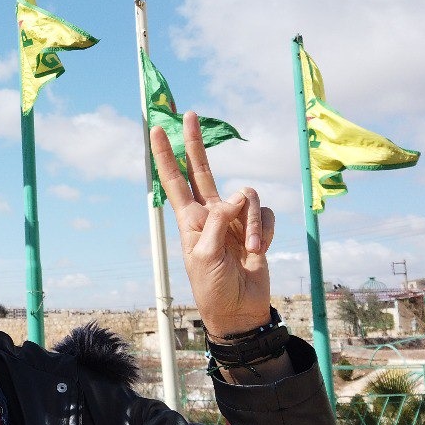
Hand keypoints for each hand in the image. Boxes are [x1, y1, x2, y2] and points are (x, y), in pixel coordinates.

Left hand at [150, 111, 274, 337]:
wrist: (240, 310)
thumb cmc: (213, 287)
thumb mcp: (204, 255)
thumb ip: (217, 221)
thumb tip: (238, 195)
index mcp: (189, 220)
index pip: (174, 181)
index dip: (166, 157)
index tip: (158, 131)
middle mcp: (211, 213)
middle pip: (202, 169)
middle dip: (196, 143)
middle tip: (190, 114)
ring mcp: (235, 219)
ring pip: (248, 196)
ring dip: (252, 222)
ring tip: (249, 249)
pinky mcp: (259, 228)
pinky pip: (266, 215)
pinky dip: (265, 232)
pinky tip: (259, 251)